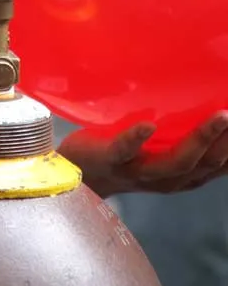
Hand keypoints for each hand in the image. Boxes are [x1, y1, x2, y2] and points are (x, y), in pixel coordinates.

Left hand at [58, 113, 227, 197]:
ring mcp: (136, 170)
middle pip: (204, 165)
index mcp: (178, 174)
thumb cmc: (121, 155)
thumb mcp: (157, 149)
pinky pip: (125, 150)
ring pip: (174, 163)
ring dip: (200, 140)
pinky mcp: (109, 159)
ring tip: (219, 117)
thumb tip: (209, 108)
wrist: (73, 173)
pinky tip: (149, 126)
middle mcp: (163, 177)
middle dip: (227, 143)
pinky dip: (138, 139)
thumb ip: (181, 135)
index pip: (218, 167)